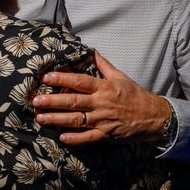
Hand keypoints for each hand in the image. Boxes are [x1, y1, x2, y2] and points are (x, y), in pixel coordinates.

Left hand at [33, 51, 170, 144]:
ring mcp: (103, 120)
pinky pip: (88, 138)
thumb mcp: (120, 77)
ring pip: (76, 120)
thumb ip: (104, 65)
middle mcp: (101, 103)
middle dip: (52, 101)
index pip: (79, 81)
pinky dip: (75, 139)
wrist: (154, 116)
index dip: (62, 78)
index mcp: (104, 87)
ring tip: (41, 117)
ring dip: (57, 119)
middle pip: (73, 101)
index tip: (46, 77)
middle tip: (36, 100)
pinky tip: (62, 137)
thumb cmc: (135, 95)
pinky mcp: (107, 135)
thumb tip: (91, 51)